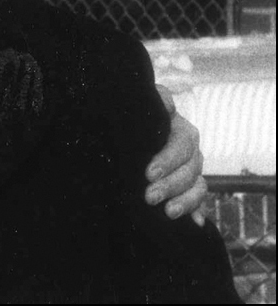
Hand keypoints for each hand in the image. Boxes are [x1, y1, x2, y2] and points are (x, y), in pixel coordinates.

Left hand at [146, 84, 207, 224]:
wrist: (126, 133)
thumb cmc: (132, 119)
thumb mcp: (139, 108)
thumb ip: (153, 102)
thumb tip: (166, 103)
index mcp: (179, 129)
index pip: (182, 144)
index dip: (168, 159)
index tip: (149, 173)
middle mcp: (190, 150)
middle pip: (190, 168)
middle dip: (171, 184)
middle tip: (149, 197)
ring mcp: (191, 169)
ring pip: (198, 186)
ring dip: (184, 201)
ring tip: (167, 212)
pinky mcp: (189, 187)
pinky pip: (200, 201)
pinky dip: (197, 211)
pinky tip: (194, 223)